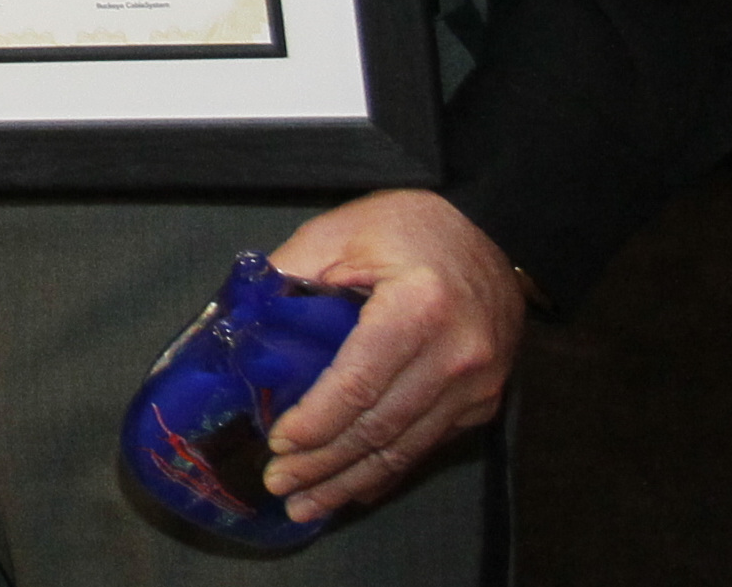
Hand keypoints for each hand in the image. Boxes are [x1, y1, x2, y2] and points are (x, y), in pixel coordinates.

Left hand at [261, 189, 527, 522]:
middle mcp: (456, 356)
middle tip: (278, 484)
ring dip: (351, 481)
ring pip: (405, 449)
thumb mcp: (341, 232)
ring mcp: (476, 386)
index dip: (315, 421)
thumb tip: (240, 323)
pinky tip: (352, 488)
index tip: (278, 442)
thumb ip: (290, 275)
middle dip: (323, 464)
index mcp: (419, 308)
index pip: (358, 384)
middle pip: (380, 427)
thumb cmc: (412, 227)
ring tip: (306, 504)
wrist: (492, 230)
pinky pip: (426, 446)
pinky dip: (386, 471)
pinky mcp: (482, 402)